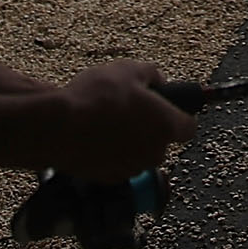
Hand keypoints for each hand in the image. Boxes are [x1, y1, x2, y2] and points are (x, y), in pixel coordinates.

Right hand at [47, 60, 193, 177]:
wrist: (58, 127)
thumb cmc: (97, 97)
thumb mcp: (129, 70)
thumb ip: (152, 75)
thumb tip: (157, 82)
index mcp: (166, 126)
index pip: (189, 127)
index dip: (180, 114)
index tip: (169, 107)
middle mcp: (153, 152)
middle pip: (161, 141)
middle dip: (150, 127)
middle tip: (129, 107)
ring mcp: (131, 168)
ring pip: (138, 153)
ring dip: (129, 140)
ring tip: (106, 119)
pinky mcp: (109, 178)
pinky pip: (117, 163)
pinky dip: (110, 152)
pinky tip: (94, 135)